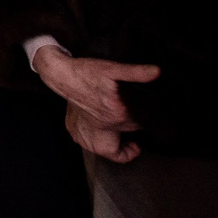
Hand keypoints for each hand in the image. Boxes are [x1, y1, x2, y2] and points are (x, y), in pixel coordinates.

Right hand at [33, 45, 153, 162]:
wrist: (60, 73)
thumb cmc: (86, 72)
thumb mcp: (112, 69)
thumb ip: (136, 72)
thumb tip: (157, 72)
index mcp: (114, 114)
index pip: (136, 128)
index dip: (143, 128)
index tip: (144, 132)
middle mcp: (98, 127)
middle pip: (117, 147)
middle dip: (127, 146)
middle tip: (134, 143)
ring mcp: (82, 130)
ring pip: (102, 149)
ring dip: (111, 148)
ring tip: (119, 142)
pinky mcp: (73, 128)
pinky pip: (88, 143)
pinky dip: (96, 141)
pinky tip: (100, 132)